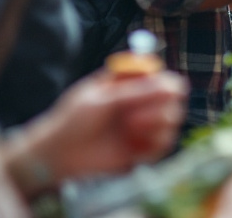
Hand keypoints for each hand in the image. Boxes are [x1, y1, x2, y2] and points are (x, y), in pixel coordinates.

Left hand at [7, 70, 187, 192]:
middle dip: (161, 108)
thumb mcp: (101, 99)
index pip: (163, 77)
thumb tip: (167, 85)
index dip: (167, 83)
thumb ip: (134, 92)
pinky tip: (134, 148)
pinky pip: (164, 146)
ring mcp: (143, 127)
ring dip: (158, 126)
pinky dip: (154, 146)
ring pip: (172, 122)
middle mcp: (141, 104)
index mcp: (131, 85)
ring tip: (133, 130)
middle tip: (136, 117)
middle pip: (174, 99)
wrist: (57, 154)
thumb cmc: (72, 120)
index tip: (163, 91)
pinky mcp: (142, 150)